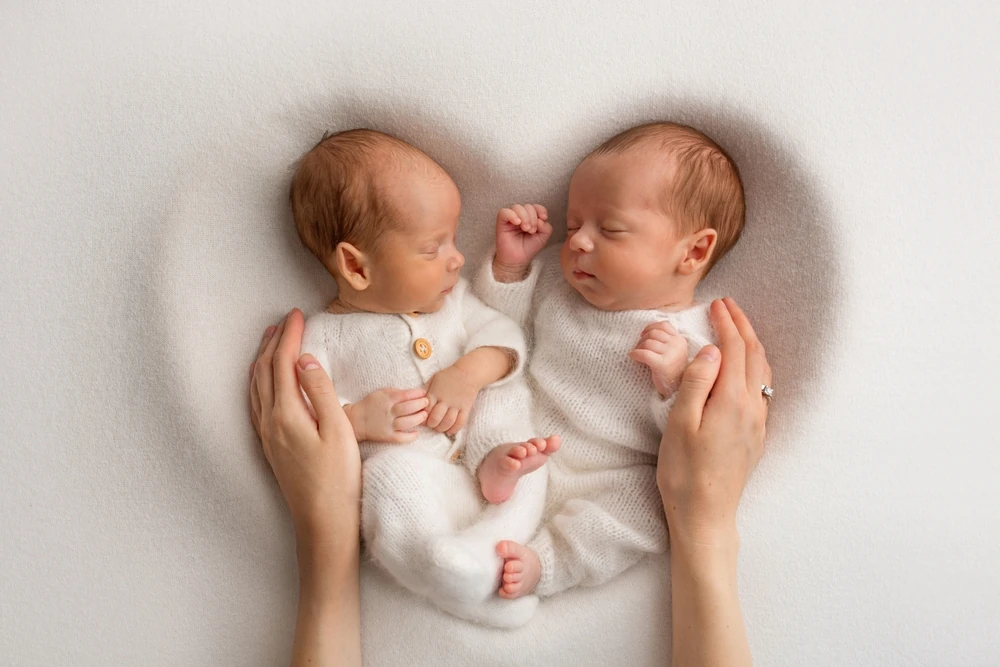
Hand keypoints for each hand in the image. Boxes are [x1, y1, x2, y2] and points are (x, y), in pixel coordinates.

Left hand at [249, 309, 361, 539]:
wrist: (322, 523)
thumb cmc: (337, 479)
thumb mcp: (339, 430)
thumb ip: (321, 392)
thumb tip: (304, 360)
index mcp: (287, 414)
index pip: (285, 364)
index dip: (291, 336)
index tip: (298, 314)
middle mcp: (270, 421)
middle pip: (265, 371)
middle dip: (274, 342)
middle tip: (286, 320)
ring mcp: (267, 436)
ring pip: (257, 386)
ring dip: (263, 359)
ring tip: (271, 341)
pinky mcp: (270, 447)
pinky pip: (256, 403)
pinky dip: (259, 382)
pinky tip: (265, 383)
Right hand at [346, 388, 428, 443]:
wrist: (357, 420)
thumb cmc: (371, 404)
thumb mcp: (382, 393)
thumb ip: (396, 392)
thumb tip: (414, 393)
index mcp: (387, 399)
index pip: (405, 395)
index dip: (417, 393)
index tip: (424, 393)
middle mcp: (388, 412)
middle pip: (408, 408)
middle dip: (420, 405)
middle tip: (427, 403)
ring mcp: (388, 425)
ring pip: (406, 423)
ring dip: (418, 419)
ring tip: (424, 415)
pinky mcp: (387, 436)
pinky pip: (401, 438)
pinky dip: (410, 437)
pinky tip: (417, 433)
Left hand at [424, 365, 480, 434]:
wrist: (468, 372)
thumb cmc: (449, 376)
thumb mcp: (434, 379)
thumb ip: (426, 390)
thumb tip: (417, 401)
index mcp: (435, 393)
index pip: (426, 409)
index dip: (422, 417)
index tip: (422, 419)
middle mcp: (445, 400)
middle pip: (436, 418)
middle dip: (432, 424)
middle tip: (431, 425)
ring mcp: (456, 405)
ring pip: (448, 422)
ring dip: (442, 428)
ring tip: (439, 428)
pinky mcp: (466, 408)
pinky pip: (461, 421)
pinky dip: (455, 429)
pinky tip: (450, 431)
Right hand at [494, 204, 551, 279]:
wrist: (517, 260)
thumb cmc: (528, 248)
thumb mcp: (543, 238)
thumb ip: (546, 227)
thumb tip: (540, 219)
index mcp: (531, 217)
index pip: (536, 206)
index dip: (541, 210)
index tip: (544, 218)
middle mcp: (521, 216)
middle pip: (528, 206)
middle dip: (533, 218)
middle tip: (532, 230)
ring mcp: (510, 218)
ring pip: (517, 207)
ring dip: (524, 217)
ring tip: (526, 229)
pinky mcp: (501, 222)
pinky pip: (504, 212)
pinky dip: (512, 215)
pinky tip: (517, 223)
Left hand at [629, 321, 689, 396]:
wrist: (675, 389)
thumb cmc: (670, 370)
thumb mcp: (673, 352)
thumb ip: (666, 340)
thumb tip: (647, 331)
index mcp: (680, 340)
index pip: (664, 325)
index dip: (650, 327)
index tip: (643, 335)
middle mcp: (677, 345)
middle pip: (653, 333)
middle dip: (642, 339)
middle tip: (639, 348)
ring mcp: (671, 354)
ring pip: (648, 342)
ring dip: (638, 347)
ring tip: (637, 355)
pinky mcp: (662, 364)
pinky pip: (644, 354)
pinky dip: (635, 354)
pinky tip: (633, 357)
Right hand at [657, 298, 770, 545]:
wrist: (706, 515)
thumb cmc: (684, 472)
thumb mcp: (679, 423)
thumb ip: (696, 383)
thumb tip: (712, 351)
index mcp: (731, 400)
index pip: (733, 349)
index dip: (726, 323)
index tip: (716, 304)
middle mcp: (752, 408)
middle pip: (754, 355)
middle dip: (742, 326)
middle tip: (728, 306)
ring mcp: (758, 422)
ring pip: (762, 372)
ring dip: (752, 344)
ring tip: (738, 329)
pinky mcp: (756, 435)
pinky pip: (763, 388)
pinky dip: (755, 365)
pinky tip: (746, 367)